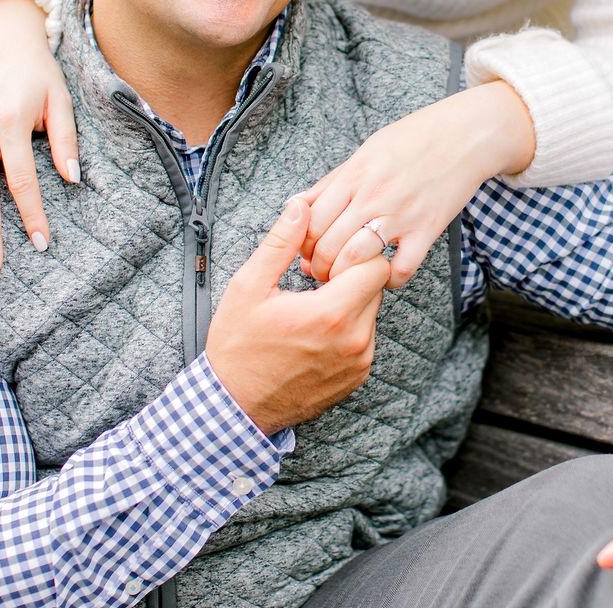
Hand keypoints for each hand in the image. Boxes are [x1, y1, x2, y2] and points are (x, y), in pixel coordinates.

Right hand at [206, 197, 391, 435]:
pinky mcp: (358, 377)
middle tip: (316, 282)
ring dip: (351, 302)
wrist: (235, 406)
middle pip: (377, 286)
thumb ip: (281, 243)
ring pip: (373, 311)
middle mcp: (354, 340)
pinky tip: (317, 333)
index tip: (323, 263)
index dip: (353, 254)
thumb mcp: (249, 287)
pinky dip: (349, 328)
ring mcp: (359, 362)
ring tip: (314, 308)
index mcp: (331, 313)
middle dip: (352, 276)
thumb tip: (301, 206)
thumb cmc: (238, 345)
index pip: (376, 264)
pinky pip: (367, 337)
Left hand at [298, 81, 535, 287]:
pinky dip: (390, 279)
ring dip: (346, 277)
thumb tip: (299, 204)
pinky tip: (386, 275)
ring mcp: (400, 214)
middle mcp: (372, 196)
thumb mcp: (367, 151)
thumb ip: (333, 180)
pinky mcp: (427, 229)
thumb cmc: (414, 139)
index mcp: (354, 175)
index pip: (311, 221)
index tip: (306, 253)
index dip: (303, 244)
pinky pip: (402, 268)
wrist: (464, 135)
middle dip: (319, 267)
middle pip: (328, 245)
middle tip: (322, 273)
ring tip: (346, 280)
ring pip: (356, 260)